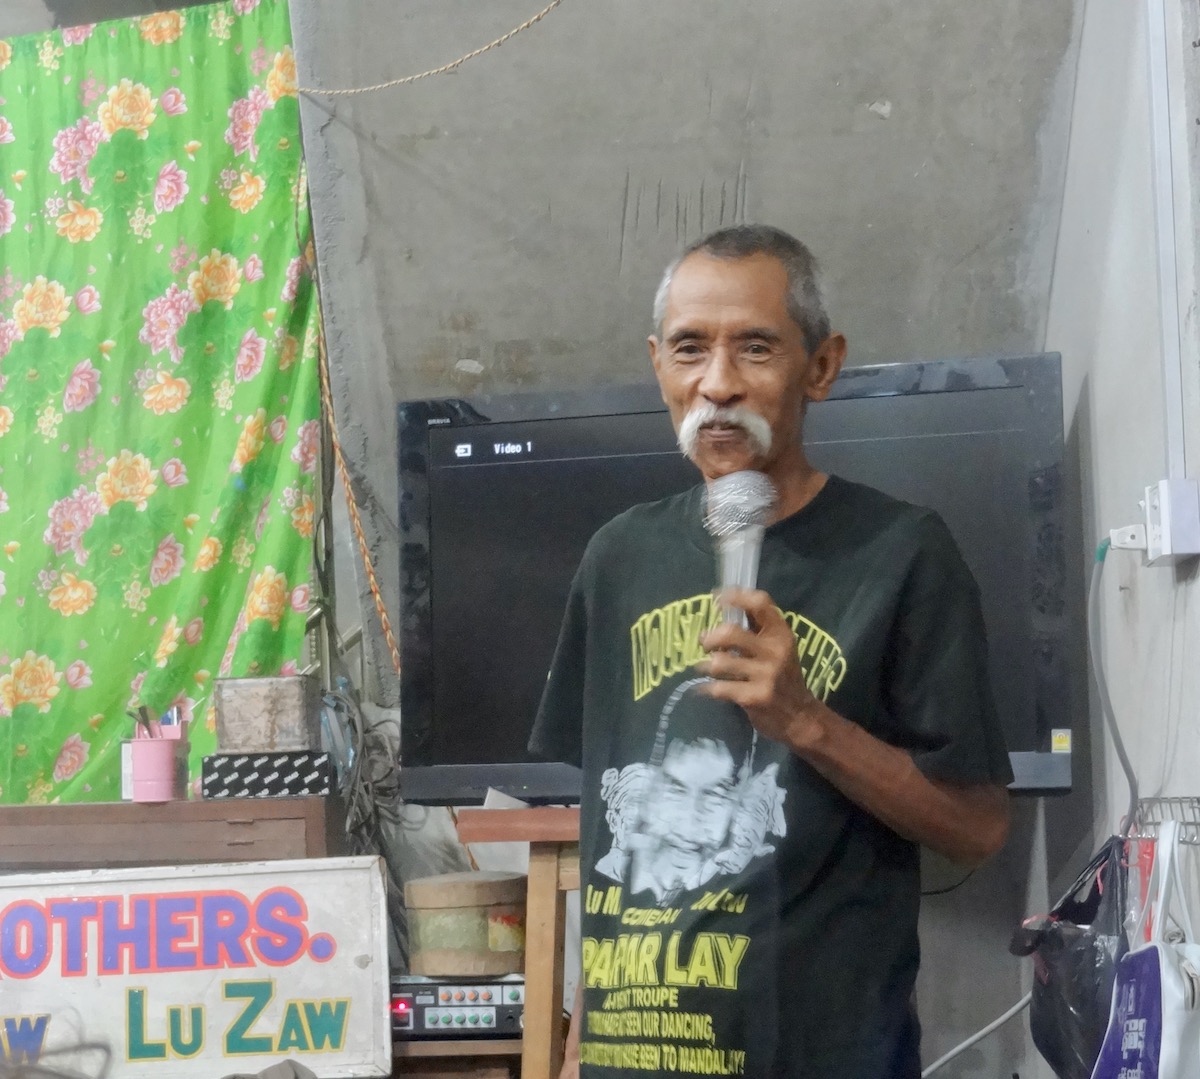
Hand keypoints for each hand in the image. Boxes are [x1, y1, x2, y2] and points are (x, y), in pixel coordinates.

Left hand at [697, 588, 826, 749]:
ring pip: (720, 662)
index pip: (760, 604)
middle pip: (731, 633)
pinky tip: (705, 688)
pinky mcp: (754, 698)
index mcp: (781, 634)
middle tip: (705, 643)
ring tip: (706, 668)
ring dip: (706, 666)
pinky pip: (719, 688)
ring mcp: (765, 675)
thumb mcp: (779, 648)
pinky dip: (706, 688)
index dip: (735, 596)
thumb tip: (726, 605)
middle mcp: (775, 651)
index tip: (717, 597)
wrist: (800, 717)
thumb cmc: (784, 677)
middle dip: (710, 638)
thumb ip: (757, 628)